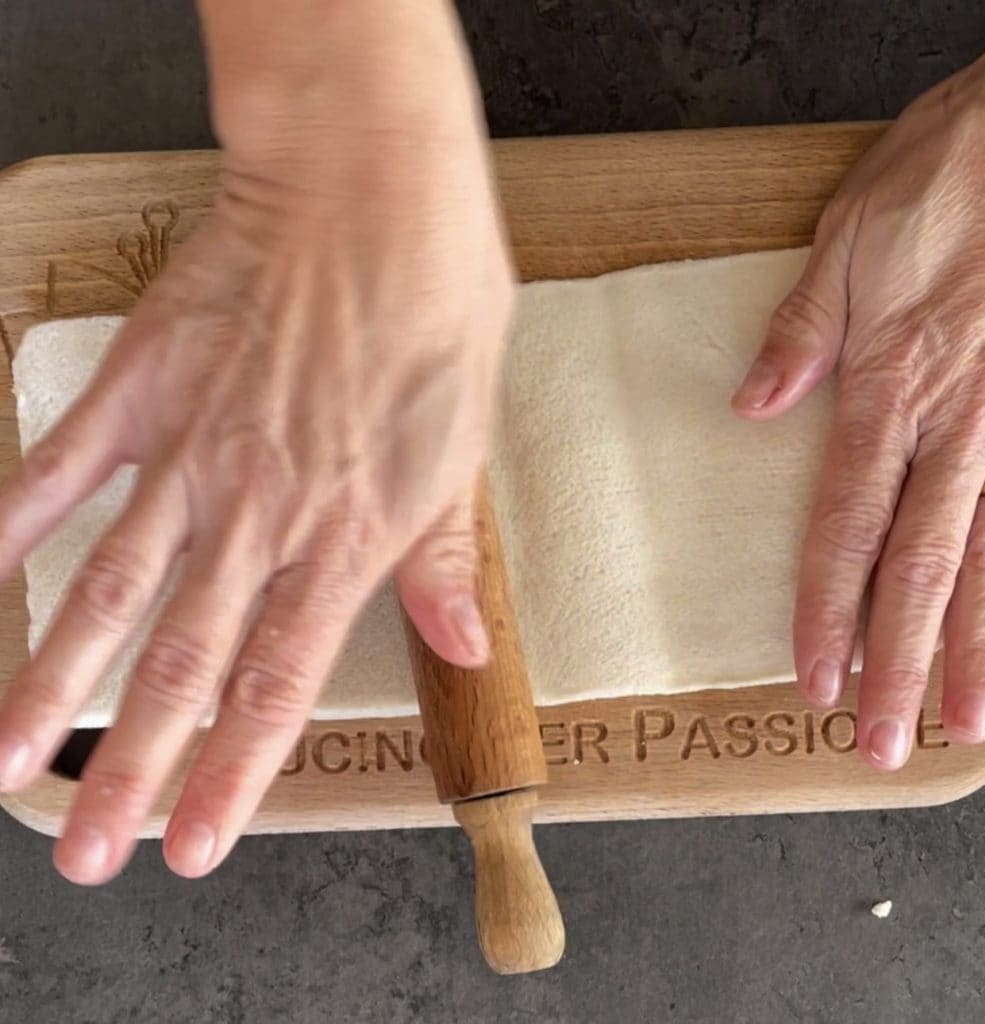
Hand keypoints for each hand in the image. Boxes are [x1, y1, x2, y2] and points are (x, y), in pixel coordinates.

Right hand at [0, 0, 513, 881]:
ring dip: (57, 682)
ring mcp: (190, 452)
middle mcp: (258, 512)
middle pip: (185, 664)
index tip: (189, 845)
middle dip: (134, 767)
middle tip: (86, 849)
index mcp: (346, 532)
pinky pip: (63, 468)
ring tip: (13, 763)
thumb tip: (460, 647)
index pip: (281, 683)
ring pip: (112, 591)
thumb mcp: (465, 446)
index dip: (233, 775)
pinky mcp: (144, 386)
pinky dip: (12, 525)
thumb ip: (444, 558)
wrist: (373, 195)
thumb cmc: (434, 311)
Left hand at [733, 26, 984, 769]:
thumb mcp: (850, 237)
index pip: (847, 523)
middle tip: (881, 742)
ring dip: (979, 646)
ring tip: (959, 724)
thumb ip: (802, 332)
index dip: (827, 608)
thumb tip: (752, 406)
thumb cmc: (953, 171)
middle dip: (900, 662)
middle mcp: (959, 419)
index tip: (814, 676)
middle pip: (922, 564)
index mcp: (891, 383)